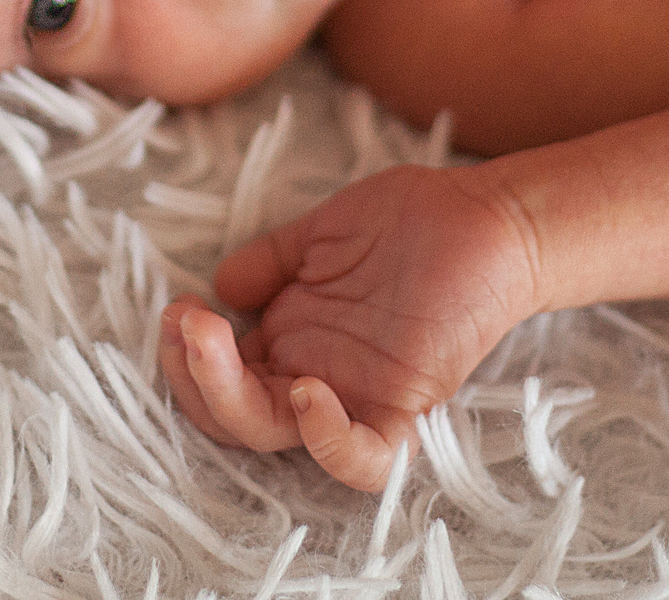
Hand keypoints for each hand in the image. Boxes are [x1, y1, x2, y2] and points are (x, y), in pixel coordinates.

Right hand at [155, 164, 541, 488]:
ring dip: (231, 399)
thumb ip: (271, 259)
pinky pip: (366, 454)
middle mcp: (316, 374)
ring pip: (279, 435)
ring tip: (213, 341)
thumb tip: (219, 284)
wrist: (491, 214)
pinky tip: (303, 392)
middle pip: (236, 414)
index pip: (222, 377)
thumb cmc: (413, 219)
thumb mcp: (324, 230)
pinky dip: (329, 439)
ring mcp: (359, 392)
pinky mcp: (408, 401)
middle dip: (193, 376)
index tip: (177, 308)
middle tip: (185, 323)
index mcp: (292, 340)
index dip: (187, 355)